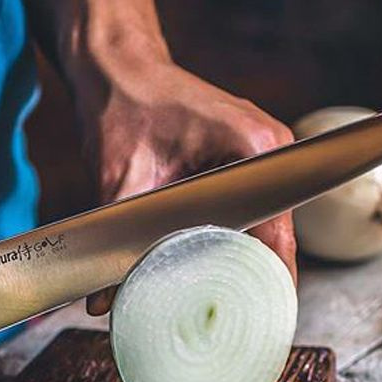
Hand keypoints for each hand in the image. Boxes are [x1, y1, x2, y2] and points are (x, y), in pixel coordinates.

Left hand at [69, 37, 296, 314]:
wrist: (116, 65)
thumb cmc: (123, 106)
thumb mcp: (120, 181)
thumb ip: (117, 245)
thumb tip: (103, 302)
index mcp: (255, 146)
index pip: (278, 232)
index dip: (268, 279)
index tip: (259, 316)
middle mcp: (270, 145)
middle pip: (274, 230)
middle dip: (251, 274)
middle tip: (232, 315)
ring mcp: (260, 147)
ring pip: (261, 219)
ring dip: (238, 252)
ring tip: (221, 296)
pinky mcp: (241, 153)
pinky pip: (247, 204)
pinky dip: (229, 231)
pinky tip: (209, 259)